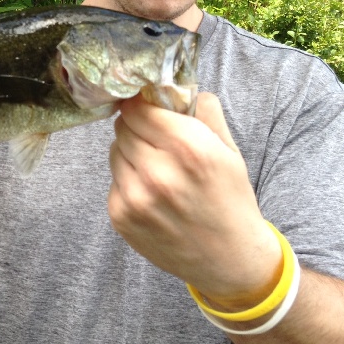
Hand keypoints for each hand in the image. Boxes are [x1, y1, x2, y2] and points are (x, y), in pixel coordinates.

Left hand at [109, 93, 281, 309]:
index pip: (138, 108)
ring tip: (156, 169)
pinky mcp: (120, 217)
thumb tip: (173, 83)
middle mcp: (158, 173)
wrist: (230, 260)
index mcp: (190, 149)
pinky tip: (150, 193)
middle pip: (122, 127)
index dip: (141, 105)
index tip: (147, 107)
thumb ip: (203, 111)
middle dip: (137, 128)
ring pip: (114, 151)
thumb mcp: (229, 150)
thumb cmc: (230, 199)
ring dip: (130, 153)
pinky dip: (126, 179)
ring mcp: (135, 198)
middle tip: (156, 140)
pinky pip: (113, 180)